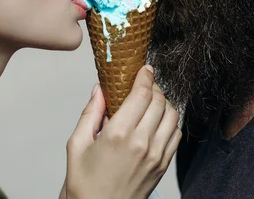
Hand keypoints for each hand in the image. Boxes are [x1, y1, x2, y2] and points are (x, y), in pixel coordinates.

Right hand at [64, 66, 181, 198]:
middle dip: (153, 86)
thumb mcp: (77, 145)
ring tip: (152, 100)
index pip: (142, 94)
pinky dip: (171, 122)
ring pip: (172, 115)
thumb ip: (90, 113)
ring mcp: (156, 155)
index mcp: (118, 134)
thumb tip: (100, 89)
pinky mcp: (163, 166)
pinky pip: (176, 135)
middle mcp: (141, 143)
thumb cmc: (84, 185)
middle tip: (145, 83)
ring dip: (164, 102)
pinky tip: (158, 120)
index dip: (145, 76)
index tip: (144, 69)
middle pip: (159, 101)